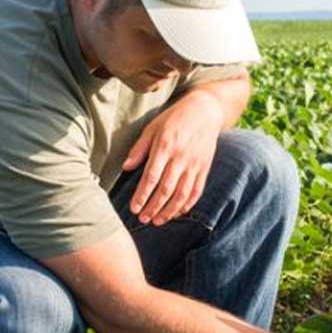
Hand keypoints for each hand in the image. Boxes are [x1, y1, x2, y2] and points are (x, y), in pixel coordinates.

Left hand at [123, 90, 224, 225]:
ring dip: (169, 211)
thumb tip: (126, 168)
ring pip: (181, 194)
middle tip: (143, 219)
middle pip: (166, 190)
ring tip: (157, 221)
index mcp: (165, 147)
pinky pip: (196, 191)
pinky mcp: (204, 168)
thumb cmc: (174, 118)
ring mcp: (194, 165)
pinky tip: (177, 213)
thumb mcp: (152, 128)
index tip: (134, 208)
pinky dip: (187, 205)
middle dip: (153, 208)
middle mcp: (181, 158)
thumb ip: (139, 149)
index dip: (142, 195)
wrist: (205, 111)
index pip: (151, 177)